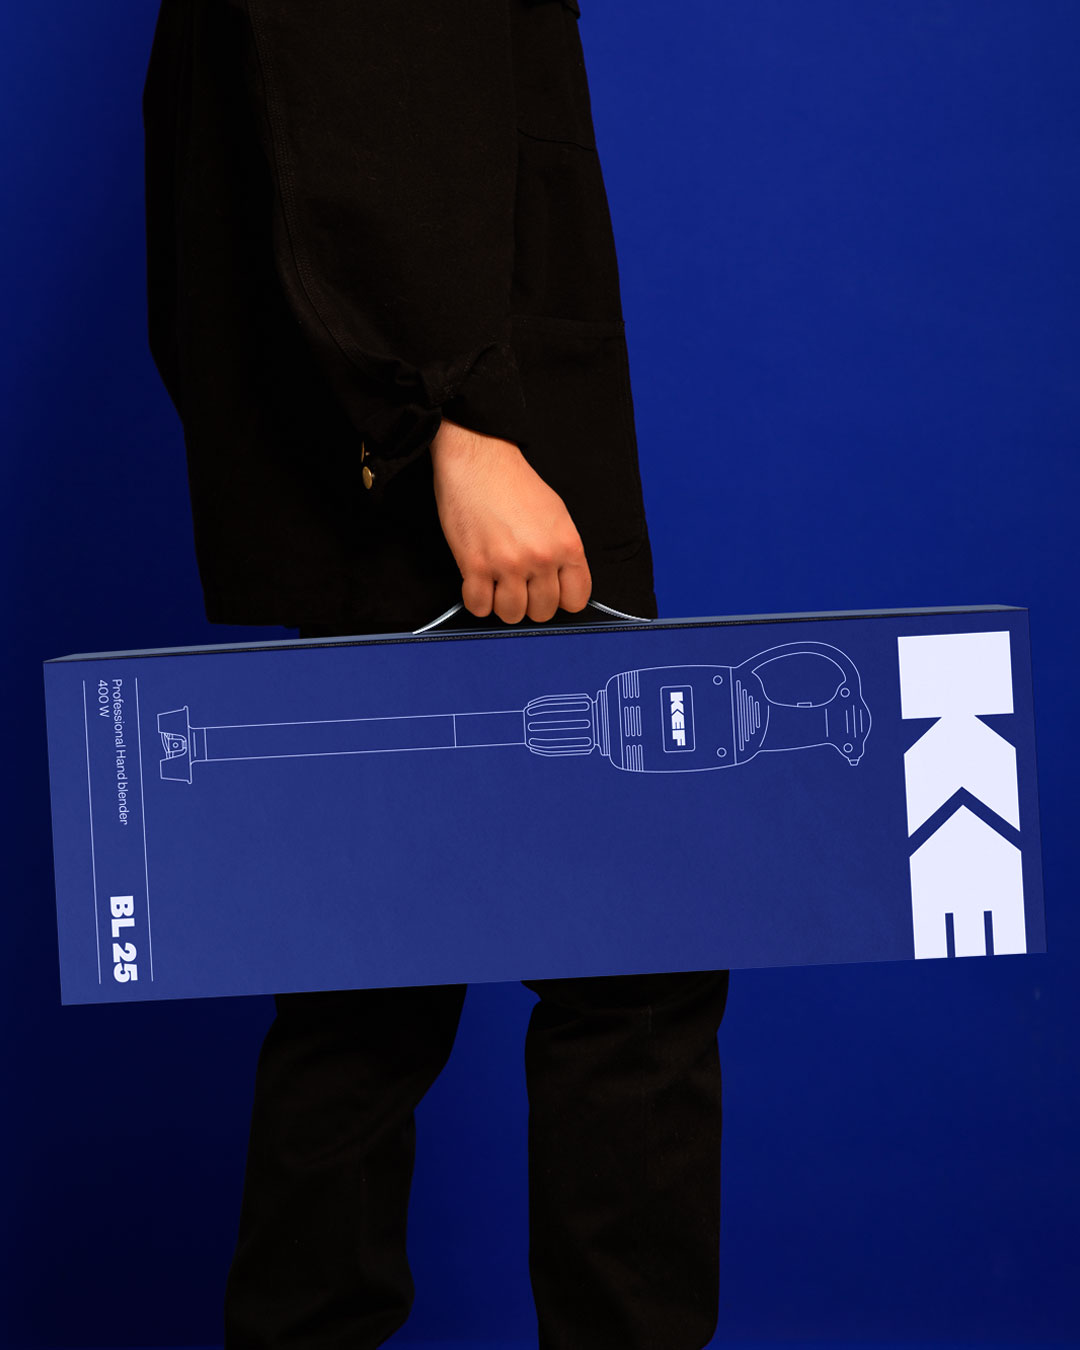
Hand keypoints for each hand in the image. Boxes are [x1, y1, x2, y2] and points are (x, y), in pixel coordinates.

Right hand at [429, 417, 591, 622]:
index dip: (560, 599)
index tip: (548, 592)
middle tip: (518, 585)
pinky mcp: (475, 565)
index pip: (576, 600)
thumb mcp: (557, 515)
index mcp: (567, 545)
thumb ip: (563, 553)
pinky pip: (479, 607)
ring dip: (502, 604)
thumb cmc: (515, 484)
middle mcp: (541, 558)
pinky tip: (478, 583)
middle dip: (530, 603)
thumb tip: (561, 585)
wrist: (480, 461)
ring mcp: (508, 564)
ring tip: (497, 583)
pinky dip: (477, 600)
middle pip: (543, 612)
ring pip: (511, 614)